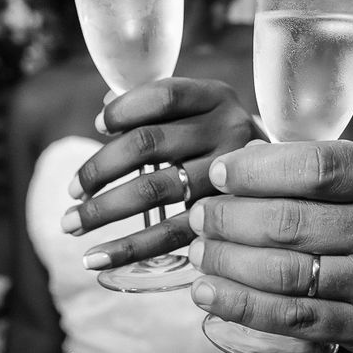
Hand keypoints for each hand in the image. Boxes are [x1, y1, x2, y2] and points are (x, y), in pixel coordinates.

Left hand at [62, 78, 262, 268]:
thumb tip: (104, 113)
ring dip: (102, 209)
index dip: (123, 108)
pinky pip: (170, 234)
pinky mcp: (227, 220)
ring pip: (153, 189)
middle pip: (148, 142)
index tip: (96, 127)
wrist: (282, 181)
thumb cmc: (219, 141)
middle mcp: (229, 131)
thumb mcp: (199, 111)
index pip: (163, 94)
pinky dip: (128, 248)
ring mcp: (231, 177)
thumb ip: (154, 106)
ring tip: (70, 223)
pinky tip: (96, 258)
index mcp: (217, 96)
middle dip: (98, 168)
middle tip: (70, 190)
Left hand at [186, 140, 352, 352]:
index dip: (257, 170)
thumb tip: (237, 165)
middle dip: (230, 219)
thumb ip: (313, 166)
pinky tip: (210, 294)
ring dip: (228, 263)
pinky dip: (243, 306)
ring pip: (286, 275)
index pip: (316, 168)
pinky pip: (294, 320)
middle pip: (291, 223)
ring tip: (199, 252)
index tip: (220, 171)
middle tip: (200, 215)